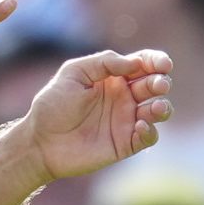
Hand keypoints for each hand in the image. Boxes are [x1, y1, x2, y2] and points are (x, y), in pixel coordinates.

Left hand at [22, 49, 174, 180]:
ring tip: (155, 107)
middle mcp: (124, 97)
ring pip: (158, 111)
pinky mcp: (125, 144)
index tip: (162, 64)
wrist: (41, 142)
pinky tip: (140, 125)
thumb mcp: (74, 73)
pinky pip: (148, 137)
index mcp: (113, 76)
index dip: (156, 61)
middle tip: (159, 85)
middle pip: (154, 85)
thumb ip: (104, 63)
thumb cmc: (53, 105)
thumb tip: (135, 63)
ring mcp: (126, 120)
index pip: (143, 64)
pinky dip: (150, 131)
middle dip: (161, 83)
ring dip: (162, 107)